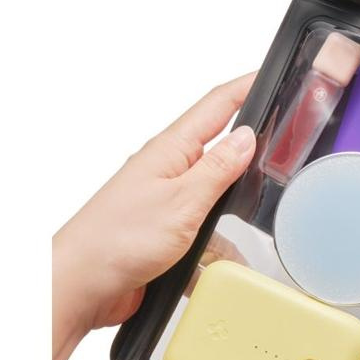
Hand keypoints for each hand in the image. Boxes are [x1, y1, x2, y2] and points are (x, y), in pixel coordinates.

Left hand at [52, 73, 256, 359]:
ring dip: (233, 199)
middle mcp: (168, 169)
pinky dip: (217, 239)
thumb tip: (247, 137)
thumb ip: (218, 169)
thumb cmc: (116, 240)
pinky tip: (223, 257)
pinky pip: (202, 223)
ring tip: (255, 198)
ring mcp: (166, 198)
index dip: (245, 86)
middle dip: (248, 139)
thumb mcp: (183, 201)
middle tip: (279, 130)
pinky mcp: (165, 228)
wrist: (79, 286)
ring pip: (214, 189)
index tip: (268, 74)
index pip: (217, 105)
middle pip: (217, 142)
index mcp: (171, 150)